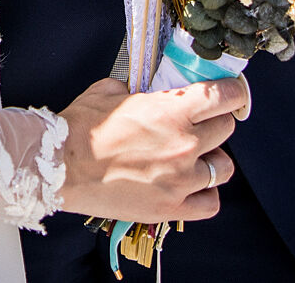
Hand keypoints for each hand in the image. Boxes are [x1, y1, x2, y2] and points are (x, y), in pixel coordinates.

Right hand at [55, 76, 248, 223]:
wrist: (60, 167)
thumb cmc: (80, 129)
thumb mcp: (108, 90)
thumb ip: (136, 87)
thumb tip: (143, 88)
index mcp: (171, 110)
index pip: (224, 96)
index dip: (234, 92)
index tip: (233, 93)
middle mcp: (183, 144)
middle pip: (227, 129)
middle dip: (217, 122)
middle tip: (202, 123)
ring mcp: (180, 179)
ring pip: (224, 167)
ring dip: (213, 159)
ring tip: (196, 157)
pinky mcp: (171, 207)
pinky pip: (210, 203)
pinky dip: (205, 194)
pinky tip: (191, 186)